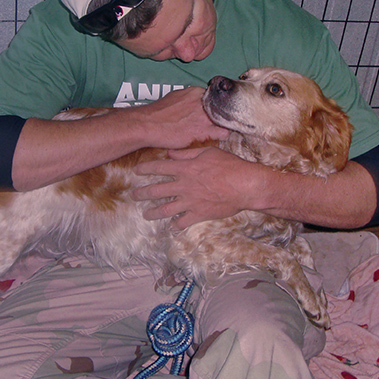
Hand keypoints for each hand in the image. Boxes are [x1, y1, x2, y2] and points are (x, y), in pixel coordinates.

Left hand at [133, 147, 256, 229]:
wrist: (245, 185)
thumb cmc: (230, 166)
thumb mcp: (209, 152)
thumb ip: (188, 153)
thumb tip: (171, 153)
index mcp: (185, 169)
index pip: (159, 168)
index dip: (145, 168)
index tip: (135, 171)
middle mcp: (183, 186)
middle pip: (156, 190)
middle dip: (141, 193)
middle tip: (133, 195)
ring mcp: (189, 202)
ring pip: (164, 209)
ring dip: (152, 212)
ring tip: (145, 214)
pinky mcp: (198, 214)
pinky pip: (182, 222)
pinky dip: (175, 225)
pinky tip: (172, 226)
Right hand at [134, 87, 229, 148]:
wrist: (148, 125)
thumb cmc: (157, 113)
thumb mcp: (174, 97)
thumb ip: (188, 98)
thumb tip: (193, 101)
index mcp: (196, 92)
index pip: (214, 98)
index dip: (214, 106)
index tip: (212, 113)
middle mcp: (203, 102)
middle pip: (221, 108)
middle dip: (220, 115)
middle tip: (217, 122)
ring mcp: (205, 116)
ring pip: (225, 119)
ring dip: (222, 125)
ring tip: (217, 130)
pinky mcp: (204, 131)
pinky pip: (224, 132)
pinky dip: (222, 135)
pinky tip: (217, 137)